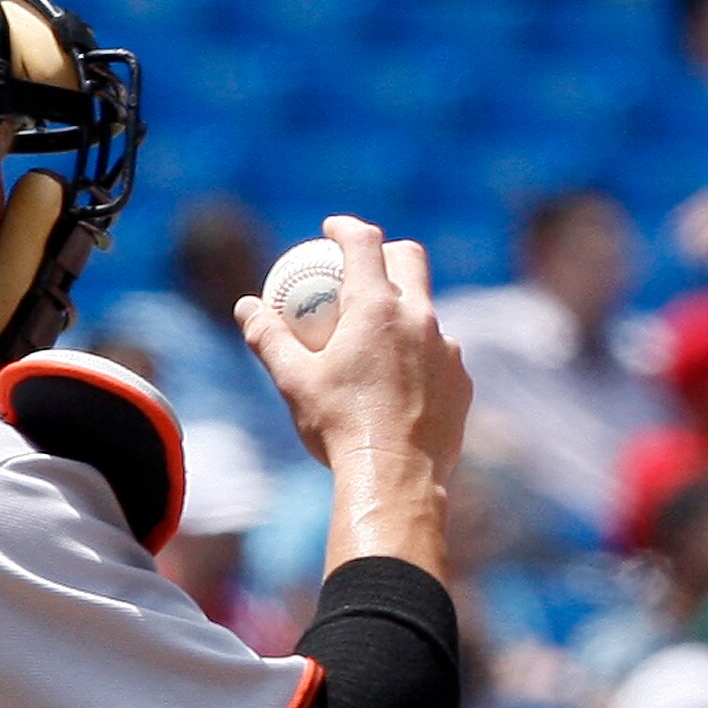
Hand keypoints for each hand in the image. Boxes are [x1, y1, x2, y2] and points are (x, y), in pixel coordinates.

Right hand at [234, 216, 467, 477]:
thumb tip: (246, 306)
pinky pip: (441, 354)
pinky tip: (402, 379)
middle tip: (364, 267)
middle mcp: (420, 318)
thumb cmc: (338, 427)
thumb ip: (268, 337)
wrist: (394, 478)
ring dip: (406, 310)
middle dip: (388, 251)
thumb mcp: (294, 381)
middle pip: (411, 259)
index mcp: (377, 307)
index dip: (346, 228)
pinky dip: (420, 354)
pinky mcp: (462, 381)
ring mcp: (447, 349)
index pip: (364, 242)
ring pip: (427, 312)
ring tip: (381, 334)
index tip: (331, 230)